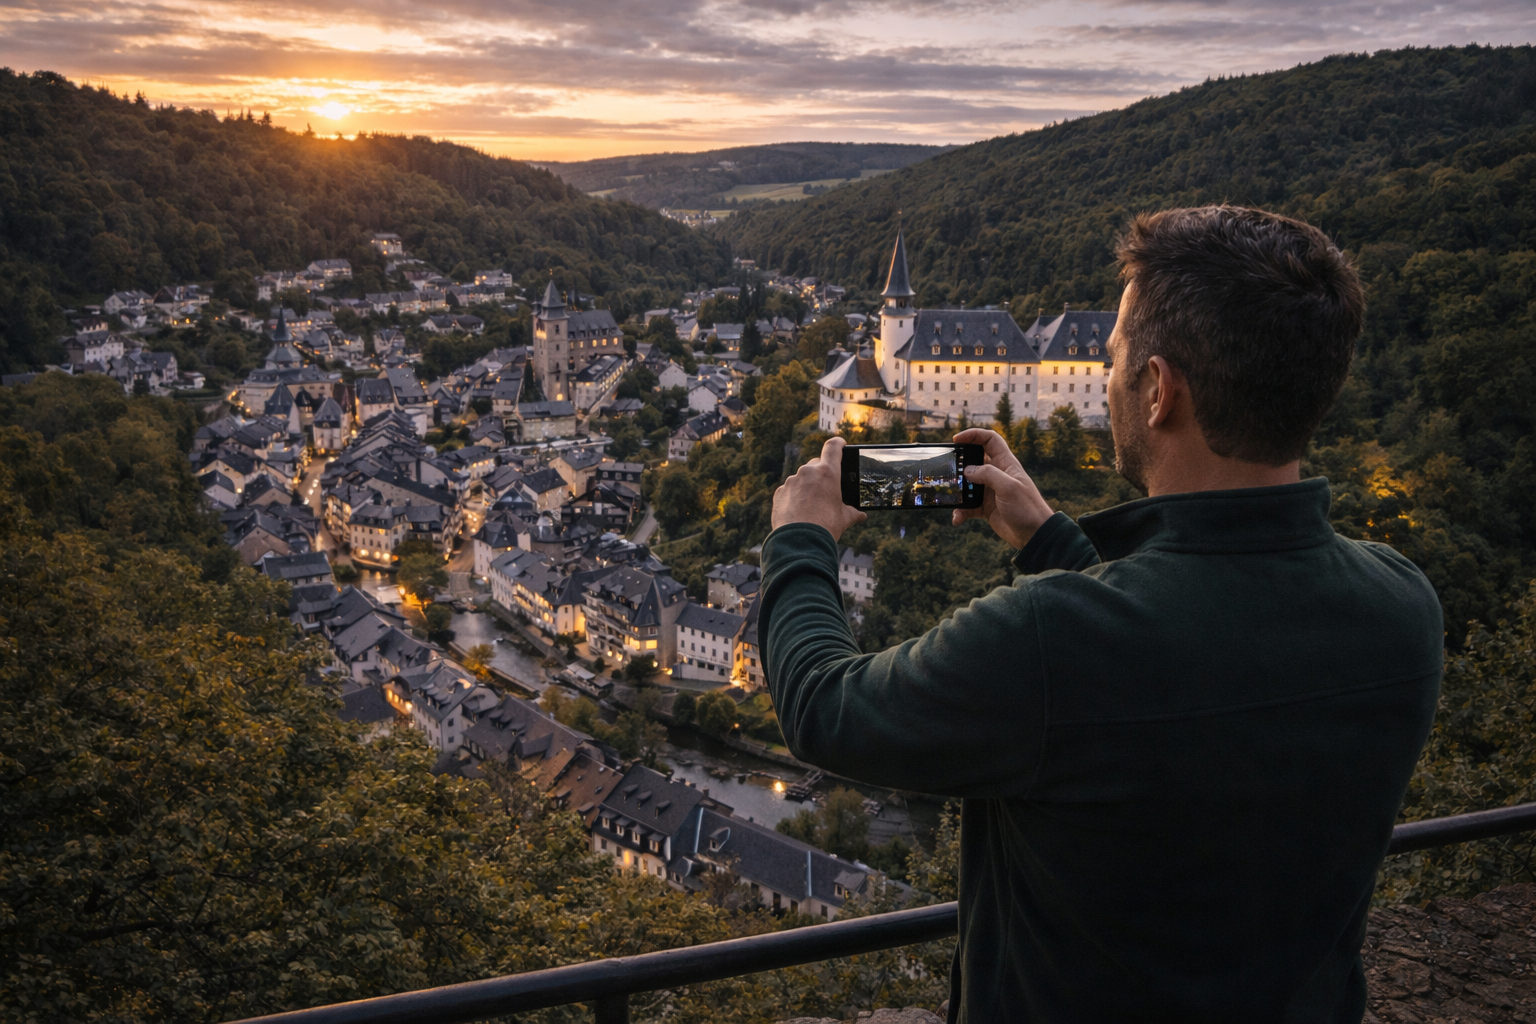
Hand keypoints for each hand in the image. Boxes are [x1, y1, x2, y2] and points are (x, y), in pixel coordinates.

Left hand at [772, 436, 866, 540]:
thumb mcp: (844, 519)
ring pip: (801, 478)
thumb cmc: (826, 526)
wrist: (800, 542)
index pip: (833, 447)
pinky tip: (799, 511)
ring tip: (812, 505)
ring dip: (807, 486)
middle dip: (822, 473)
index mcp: (828, 473)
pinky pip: (789, 490)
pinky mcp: (780, 493)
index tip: (841, 444)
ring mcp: (791, 481)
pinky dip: (794, 497)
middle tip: (827, 489)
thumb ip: (853, 513)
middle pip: (817, 464)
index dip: (838, 444)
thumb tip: (861, 516)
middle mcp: (808, 472)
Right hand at [950, 428, 1055, 547]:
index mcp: (1006, 464)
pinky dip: (961, 511)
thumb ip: (988, 474)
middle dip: (960, 464)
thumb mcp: (1008, 487)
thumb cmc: (1027, 508)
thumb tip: (967, 470)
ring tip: (950, 497)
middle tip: (948, 469)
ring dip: (958, 492)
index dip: (974, 435)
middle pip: (974, 461)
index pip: (989, 440)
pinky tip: (957, 518)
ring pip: (968, 485)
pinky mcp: (986, 507)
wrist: (1034, 534)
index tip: (956, 439)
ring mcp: (990, 491)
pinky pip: (968, 506)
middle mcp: (997, 475)